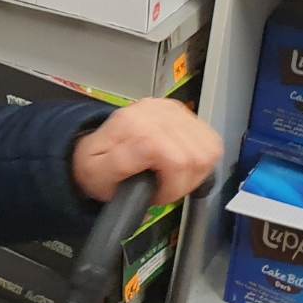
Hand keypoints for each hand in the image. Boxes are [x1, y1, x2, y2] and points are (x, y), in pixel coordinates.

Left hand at [71, 98, 221, 206]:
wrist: (92, 149)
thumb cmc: (96, 166)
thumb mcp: (97, 173)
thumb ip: (121, 163)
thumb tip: (152, 152)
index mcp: (131, 124)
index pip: (177, 160)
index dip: (173, 187)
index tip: (157, 195)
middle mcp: (153, 110)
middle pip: (196, 157)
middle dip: (184, 182)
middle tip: (166, 188)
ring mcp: (170, 107)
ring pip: (209, 148)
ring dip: (196, 171)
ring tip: (174, 177)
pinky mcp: (181, 109)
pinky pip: (210, 139)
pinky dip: (202, 158)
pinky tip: (183, 163)